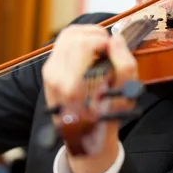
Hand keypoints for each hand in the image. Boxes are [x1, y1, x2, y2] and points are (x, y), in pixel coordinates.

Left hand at [42, 24, 137, 172]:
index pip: (82, 44)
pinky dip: (78, 39)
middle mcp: (55, 77)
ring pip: (66, 35)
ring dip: (87, 34)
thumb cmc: (106, 119)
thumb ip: (124, 65)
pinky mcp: (48, 69)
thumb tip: (116, 39)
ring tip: (100, 46)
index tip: (113, 50)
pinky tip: (90, 49)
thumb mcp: (124, 97)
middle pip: (73, 35)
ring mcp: (49, 73)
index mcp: (72, 87)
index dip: (103, 40)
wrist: (83, 138)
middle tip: (108, 47)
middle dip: (96, 34)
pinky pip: (62, 43)